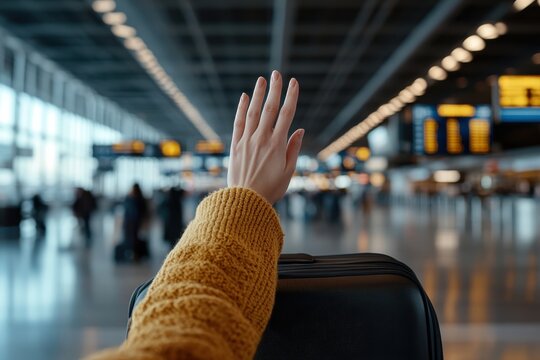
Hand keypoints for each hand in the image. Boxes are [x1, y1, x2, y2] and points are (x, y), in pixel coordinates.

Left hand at [227, 71, 303, 204]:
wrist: (246, 201)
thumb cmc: (271, 189)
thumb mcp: (288, 172)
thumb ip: (293, 149)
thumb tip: (300, 130)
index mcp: (277, 144)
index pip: (287, 114)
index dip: (291, 96)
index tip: (294, 83)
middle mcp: (262, 138)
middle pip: (270, 108)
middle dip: (275, 89)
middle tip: (277, 74)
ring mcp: (247, 141)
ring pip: (253, 112)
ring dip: (258, 94)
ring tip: (262, 80)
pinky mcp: (235, 146)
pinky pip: (238, 122)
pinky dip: (241, 109)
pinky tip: (244, 97)